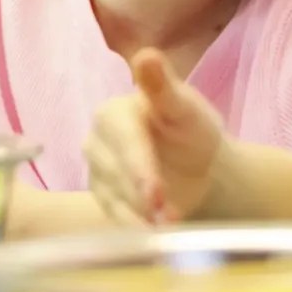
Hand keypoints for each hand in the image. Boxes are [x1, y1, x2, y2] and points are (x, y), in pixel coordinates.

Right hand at [85, 49, 224, 223]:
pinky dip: (134, 229)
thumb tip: (145, 55)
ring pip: (114, 198)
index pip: (125, 142)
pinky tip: (154, 237)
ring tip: (172, 226)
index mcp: (113, 112)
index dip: (140, 169)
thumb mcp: (184, 108)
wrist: (195, 163)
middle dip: (143, 196)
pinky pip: (114, 217)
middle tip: (170, 217)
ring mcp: (96, 171)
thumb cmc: (190, 129)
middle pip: (116, 172)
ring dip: (142, 216)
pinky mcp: (102, 197)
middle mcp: (96, 141)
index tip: (156, 194)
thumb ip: (163, 87)